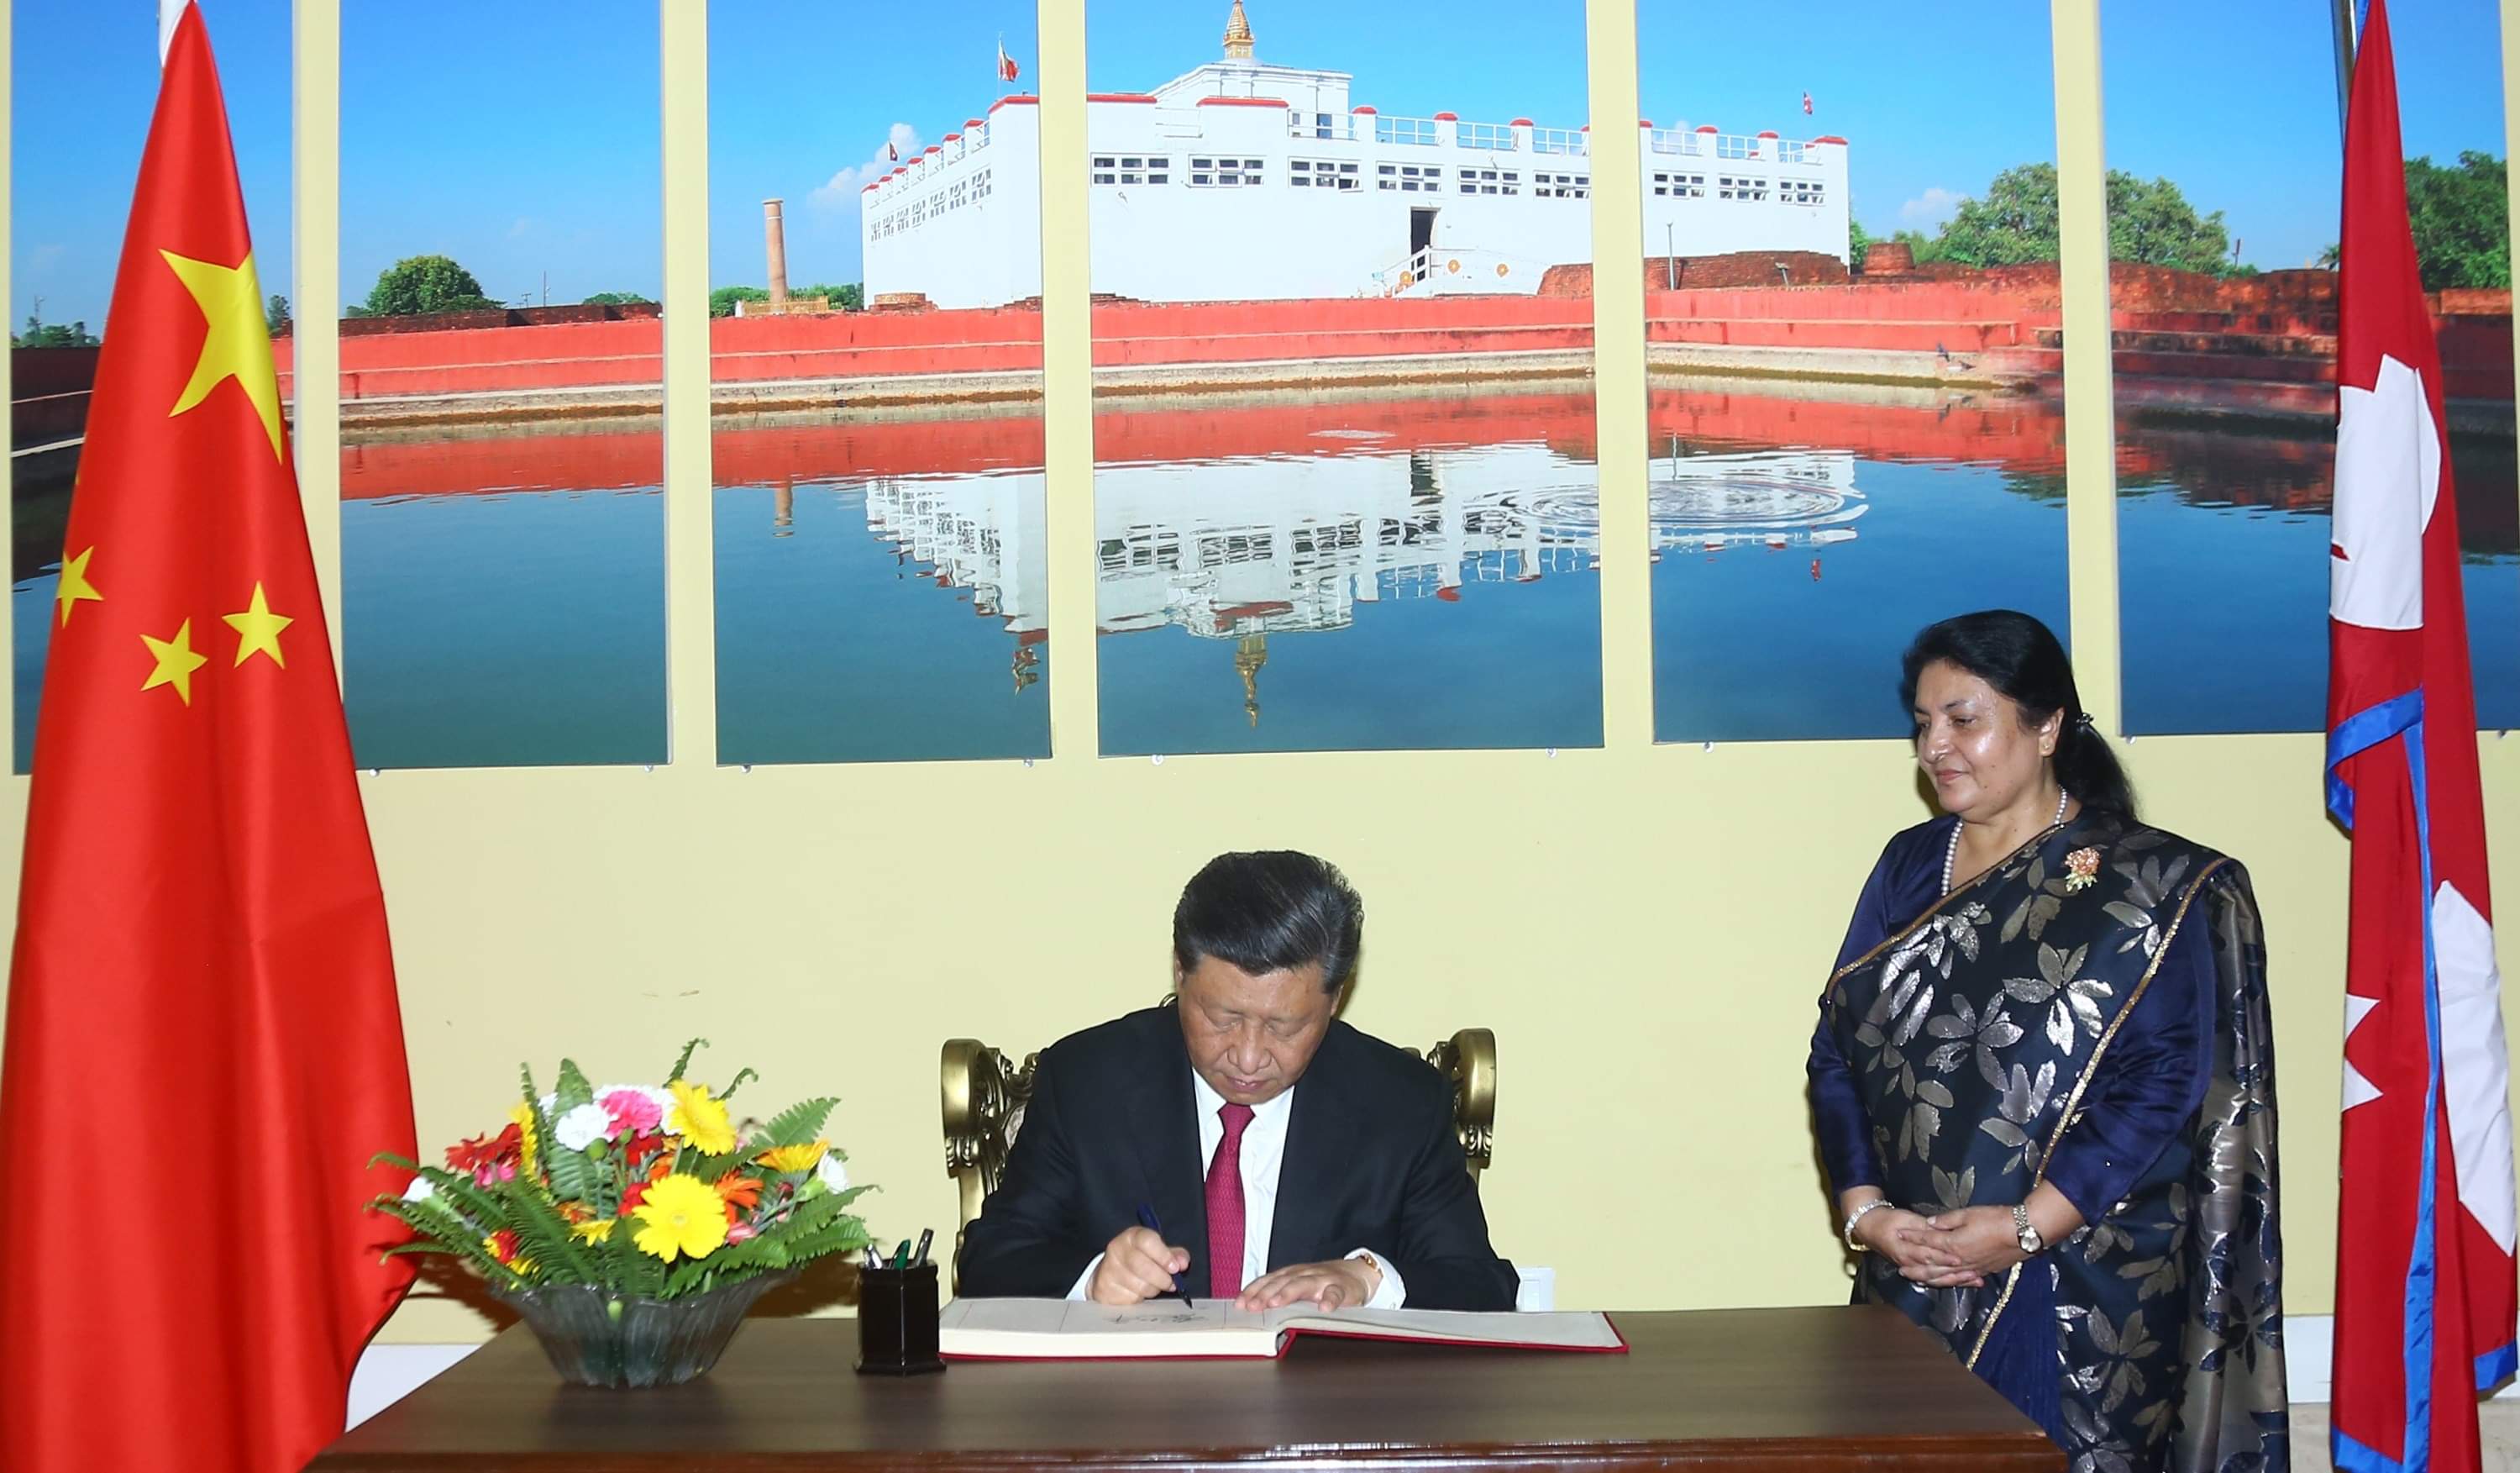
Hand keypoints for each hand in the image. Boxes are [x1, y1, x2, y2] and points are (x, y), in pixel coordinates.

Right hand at [1087, 1226, 1188, 1305]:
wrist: (1108, 1275)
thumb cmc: (1138, 1261)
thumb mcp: (1157, 1252)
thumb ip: (1173, 1255)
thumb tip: (1183, 1262)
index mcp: (1132, 1236)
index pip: (1147, 1241)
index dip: (1164, 1255)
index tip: (1175, 1268)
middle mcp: (1117, 1250)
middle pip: (1143, 1266)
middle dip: (1162, 1278)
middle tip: (1170, 1283)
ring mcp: (1109, 1270)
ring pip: (1139, 1286)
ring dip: (1153, 1290)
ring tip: (1154, 1286)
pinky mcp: (1105, 1289)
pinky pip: (1131, 1299)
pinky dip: (1141, 1299)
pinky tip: (1140, 1293)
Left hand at [1235, 1257, 1377, 1311]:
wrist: (1355, 1274)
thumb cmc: (1321, 1283)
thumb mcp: (1298, 1286)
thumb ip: (1278, 1294)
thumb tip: (1251, 1308)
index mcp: (1291, 1275)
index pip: (1268, 1280)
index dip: (1253, 1291)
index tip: (1240, 1303)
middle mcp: (1304, 1274)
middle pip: (1282, 1282)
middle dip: (1265, 1293)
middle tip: (1253, 1306)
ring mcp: (1323, 1280)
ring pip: (1304, 1284)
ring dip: (1289, 1292)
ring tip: (1277, 1303)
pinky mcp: (1342, 1288)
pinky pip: (1335, 1293)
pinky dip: (1330, 1300)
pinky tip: (1324, 1308)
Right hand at [1855, 1206, 1985, 1287]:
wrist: (1871, 1228)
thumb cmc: (1889, 1221)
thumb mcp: (1906, 1218)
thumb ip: (1924, 1226)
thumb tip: (1940, 1228)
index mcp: (1905, 1249)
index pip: (1927, 1255)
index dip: (1944, 1257)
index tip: (1960, 1258)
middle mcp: (1909, 1263)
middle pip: (1935, 1272)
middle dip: (1955, 1274)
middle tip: (1974, 1274)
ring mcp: (1912, 1269)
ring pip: (1936, 1279)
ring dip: (1956, 1280)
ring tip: (1975, 1280)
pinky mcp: (1915, 1271)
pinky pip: (1934, 1280)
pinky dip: (1949, 1282)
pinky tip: (1962, 1283)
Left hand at [1911, 1206, 2028, 1287]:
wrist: (2022, 1233)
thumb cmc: (1995, 1219)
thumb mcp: (1968, 1214)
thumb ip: (1946, 1221)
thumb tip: (1929, 1224)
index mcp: (1953, 1244)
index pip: (1927, 1241)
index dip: (1912, 1238)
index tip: (1898, 1235)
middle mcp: (1959, 1260)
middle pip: (1932, 1266)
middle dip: (1915, 1267)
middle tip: (1900, 1269)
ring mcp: (1971, 1268)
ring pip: (1945, 1277)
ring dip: (1929, 1279)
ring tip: (1916, 1279)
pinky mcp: (1983, 1271)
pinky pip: (1961, 1280)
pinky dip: (1949, 1282)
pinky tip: (1945, 1283)